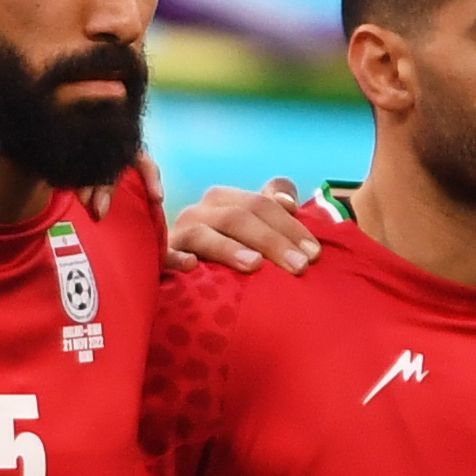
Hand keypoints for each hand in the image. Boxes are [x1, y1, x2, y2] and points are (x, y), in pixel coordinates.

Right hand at [164, 180, 325, 274]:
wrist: (180, 274)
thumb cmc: (224, 253)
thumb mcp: (251, 228)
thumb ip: (272, 208)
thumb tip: (290, 202)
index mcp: (225, 200)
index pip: (262, 204)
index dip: (291, 225)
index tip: (315, 253)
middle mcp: (202, 211)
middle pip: (239, 216)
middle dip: (272, 240)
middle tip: (300, 267)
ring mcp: (179, 233)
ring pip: (205, 232)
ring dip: (230, 248)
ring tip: (255, 265)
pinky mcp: (159, 256)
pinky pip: (165, 255)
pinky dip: (176, 259)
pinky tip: (191, 267)